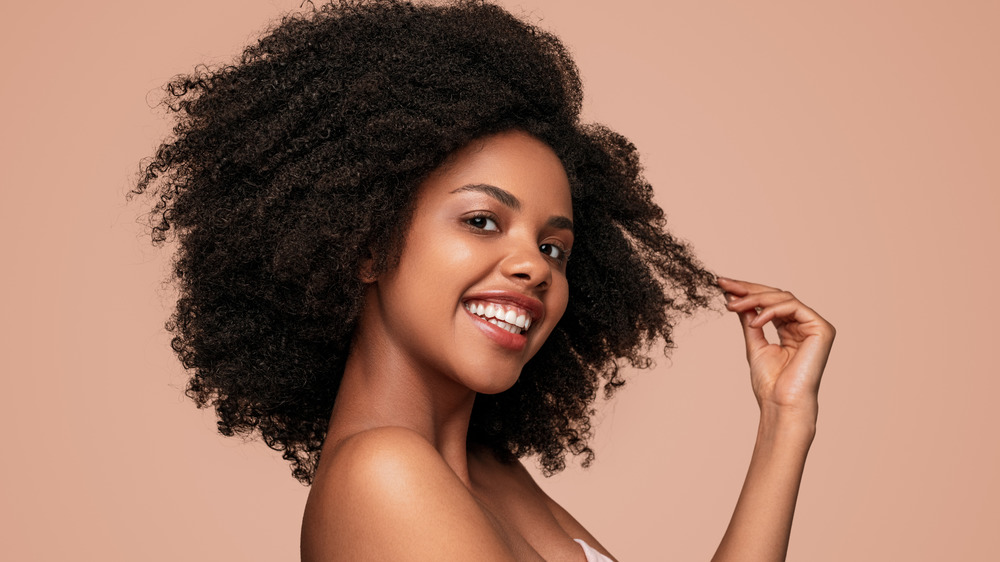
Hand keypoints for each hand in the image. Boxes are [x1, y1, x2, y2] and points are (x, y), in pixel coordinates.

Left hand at [718, 278, 834, 424]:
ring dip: (755, 298)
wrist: (781, 403)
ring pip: (783, 297)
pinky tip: (754, 321)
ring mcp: (815, 326)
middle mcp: (805, 325)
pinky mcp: (822, 329)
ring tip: (734, 306)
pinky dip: (771, 310)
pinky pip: (793, 307)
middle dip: (748, 289)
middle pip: (776, 295)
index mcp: (791, 329)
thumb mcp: (754, 343)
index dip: (747, 291)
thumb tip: (735, 297)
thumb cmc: (770, 383)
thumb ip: (749, 319)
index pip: (769, 302)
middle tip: (725, 285)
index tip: (723, 284)